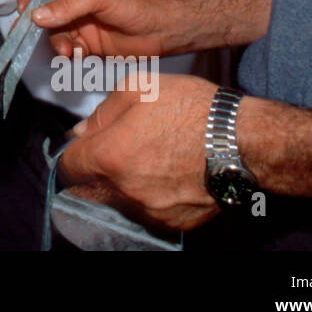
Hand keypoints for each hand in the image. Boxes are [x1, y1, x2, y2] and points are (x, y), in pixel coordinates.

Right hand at [18, 0, 169, 59]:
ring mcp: (78, 24)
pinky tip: (77, 54)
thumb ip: (66, 6)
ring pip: (52, 35)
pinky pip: (66, 50)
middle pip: (41, 13)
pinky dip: (67, 54)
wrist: (162, 30)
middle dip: (36, 28)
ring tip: (67, 50)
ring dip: (55, 43)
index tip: (24, 14)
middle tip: (30, 40)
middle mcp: (71, 2)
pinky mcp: (86, 45)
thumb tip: (34, 16)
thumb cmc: (133, 3)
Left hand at [60, 74, 219, 230]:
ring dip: (121, 187)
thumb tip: (82, 131)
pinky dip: (148, 200)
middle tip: (115, 154)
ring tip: (146, 164)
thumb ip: (102, 112)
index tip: (83, 148)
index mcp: (111, 156)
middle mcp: (126, 189)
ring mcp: (150, 210)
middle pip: (90, 189)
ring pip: (118, 203)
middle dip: (95, 173)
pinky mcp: (173, 223)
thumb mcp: (138, 88)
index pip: (69, 166)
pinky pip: (147, 214)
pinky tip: (165, 178)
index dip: (73, 154)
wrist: (242, 140)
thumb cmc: (192, 109)